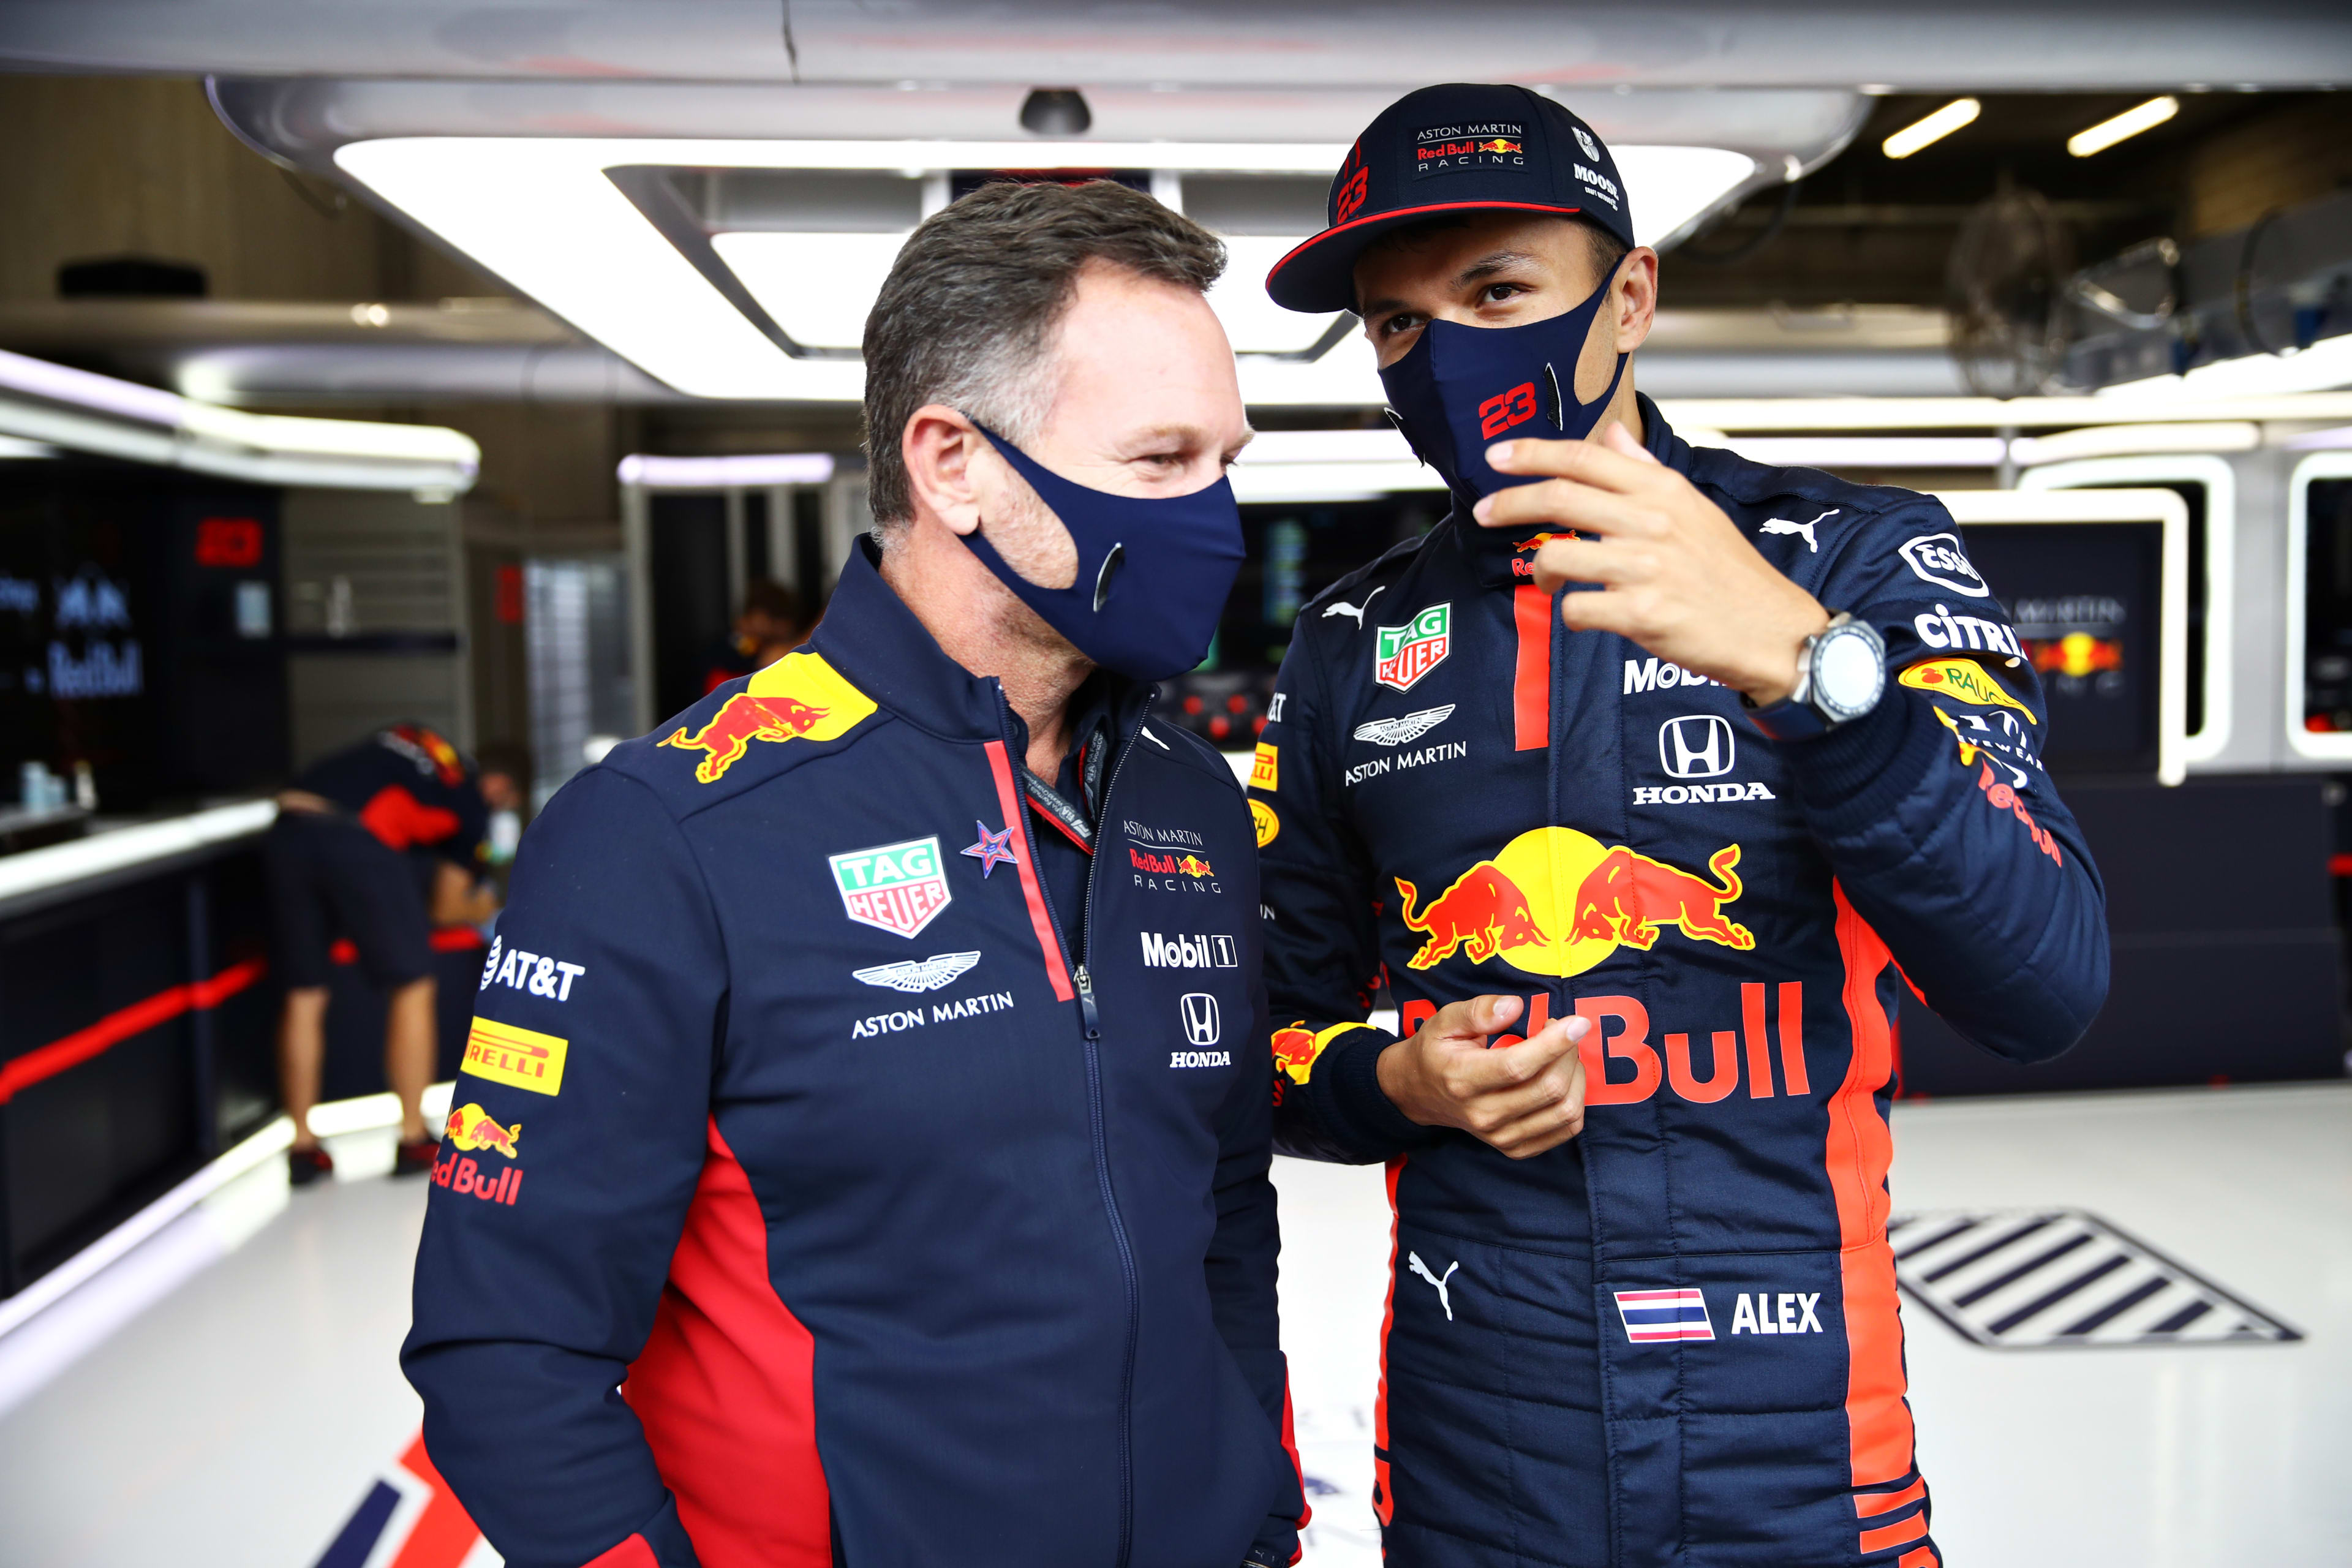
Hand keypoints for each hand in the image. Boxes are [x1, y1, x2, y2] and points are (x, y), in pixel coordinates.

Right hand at [1375, 995, 1589, 1158]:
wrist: (1418, 1092)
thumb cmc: (1436, 1051)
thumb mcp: (1445, 1020)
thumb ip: (1478, 1010)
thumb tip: (1515, 1006)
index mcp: (1463, 1079)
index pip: (1518, 1066)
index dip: (1554, 1044)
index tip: (1577, 1023)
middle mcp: (1483, 1114)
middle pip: (1548, 1089)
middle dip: (1568, 1053)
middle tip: (1563, 1031)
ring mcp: (1500, 1136)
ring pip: (1564, 1112)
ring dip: (1576, 1077)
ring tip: (1564, 1054)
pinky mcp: (1515, 1147)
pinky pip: (1565, 1130)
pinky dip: (1576, 1101)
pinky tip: (1564, 1079)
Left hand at [1473, 423, 1829, 704]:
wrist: (1772, 631)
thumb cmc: (1729, 573)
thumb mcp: (1695, 509)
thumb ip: (1647, 471)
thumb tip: (1612, 435)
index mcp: (1663, 491)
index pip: (1585, 458)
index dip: (1533, 453)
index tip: (1497, 455)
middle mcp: (1653, 521)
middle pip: (1559, 498)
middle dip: (1509, 502)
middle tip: (1485, 512)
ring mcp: (1646, 568)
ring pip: (1557, 554)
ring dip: (1540, 570)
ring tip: (1550, 580)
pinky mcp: (1642, 614)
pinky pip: (1576, 609)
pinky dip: (1571, 613)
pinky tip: (1586, 614)